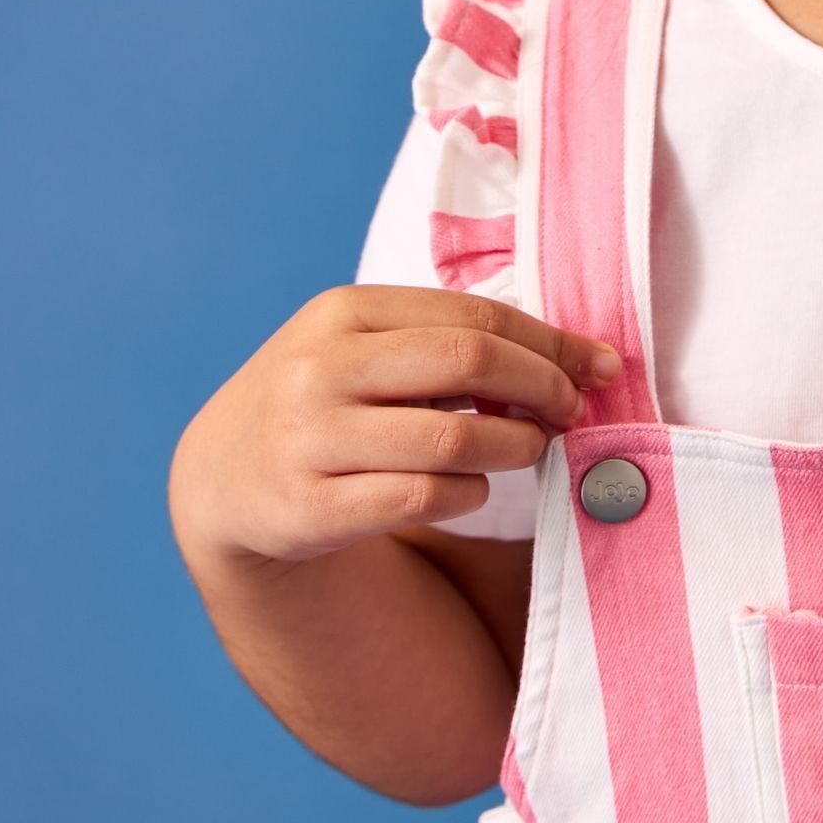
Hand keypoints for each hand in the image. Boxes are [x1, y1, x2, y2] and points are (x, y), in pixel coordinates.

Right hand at [168, 286, 618, 568]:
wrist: (223, 477)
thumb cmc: (327, 401)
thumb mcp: (367, 350)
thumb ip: (452, 342)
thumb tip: (579, 359)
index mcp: (343, 313)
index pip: (475, 316)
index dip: (550, 343)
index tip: (599, 366)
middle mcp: (321, 369)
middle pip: (469, 361)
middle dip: (543, 387)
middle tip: (572, 412)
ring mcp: (310, 439)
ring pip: (453, 439)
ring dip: (515, 446)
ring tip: (529, 449)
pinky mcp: (309, 508)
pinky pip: (422, 499)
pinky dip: (470, 494)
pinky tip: (473, 489)